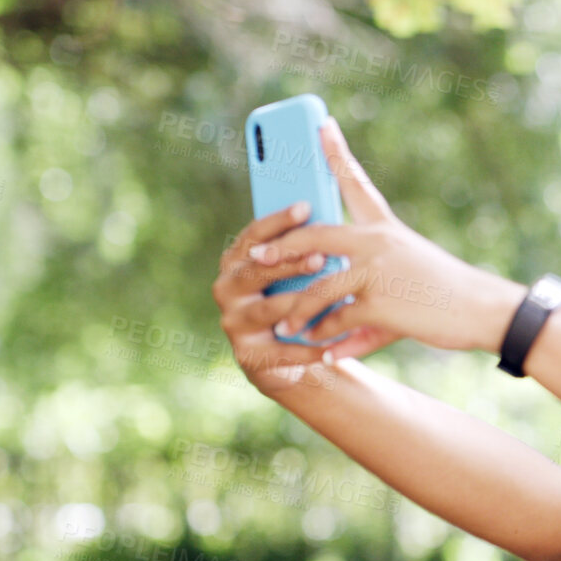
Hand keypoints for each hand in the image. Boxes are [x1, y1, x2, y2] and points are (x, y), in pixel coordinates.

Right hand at [213, 204, 398, 396]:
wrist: (295, 358)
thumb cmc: (302, 302)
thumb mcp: (300, 273)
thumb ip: (306, 245)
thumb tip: (330, 201)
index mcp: (237, 261)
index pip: (254, 236)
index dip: (278, 221)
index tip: (306, 207)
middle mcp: (227, 289)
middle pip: (255, 271)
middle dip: (287, 262)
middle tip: (320, 256)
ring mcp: (234, 324)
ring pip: (268, 310)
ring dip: (299, 304)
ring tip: (330, 300)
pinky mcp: (248, 358)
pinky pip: (282, 351)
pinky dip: (309, 348)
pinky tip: (333, 343)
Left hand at [244, 119, 526, 352]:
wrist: (481, 309)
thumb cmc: (446, 288)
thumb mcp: (410, 265)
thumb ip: (371, 276)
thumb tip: (340, 294)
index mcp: (385, 227)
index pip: (356, 182)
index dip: (337, 151)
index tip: (321, 123)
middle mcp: (378, 242)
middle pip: (314, 236)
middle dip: (281, 247)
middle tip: (255, 255)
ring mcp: (377, 272)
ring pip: (319, 289)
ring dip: (297, 311)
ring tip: (284, 325)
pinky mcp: (381, 305)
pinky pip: (339, 322)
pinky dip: (327, 339)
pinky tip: (320, 352)